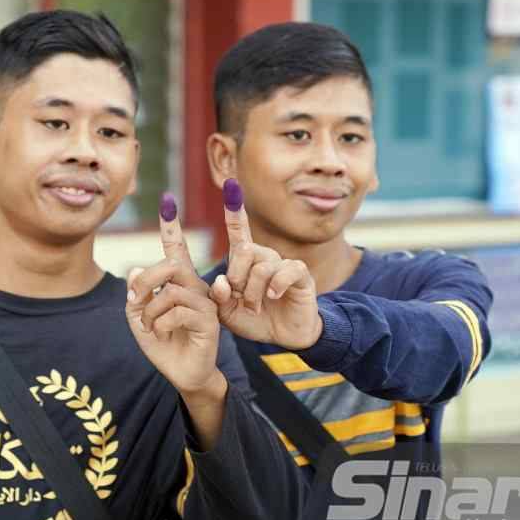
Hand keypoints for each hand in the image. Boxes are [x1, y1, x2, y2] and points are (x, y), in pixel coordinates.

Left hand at [126, 193, 224, 396]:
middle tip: (134, 300)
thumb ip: (136, 295)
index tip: (168, 200)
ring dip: (149, 311)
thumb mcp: (139, 319)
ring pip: (170, 291)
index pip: (176, 250)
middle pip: (171, 265)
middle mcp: (196, 288)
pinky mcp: (209, 320)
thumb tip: (137, 267)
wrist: (183, 374)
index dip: (172, 226)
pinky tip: (163, 335)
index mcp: (180, 283)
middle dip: (146, 280)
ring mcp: (205, 303)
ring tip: (149, 327)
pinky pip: (176, 311)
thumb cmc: (163, 345)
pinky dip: (159, 324)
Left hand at [210, 179, 322, 349]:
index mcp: (245, 262)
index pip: (238, 230)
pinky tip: (274, 296)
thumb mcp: (228, 312)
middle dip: (237, 277)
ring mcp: (283, 264)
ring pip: (262, 265)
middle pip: (244, 250)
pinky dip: (276, 285)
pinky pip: (286, 270)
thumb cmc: (255, 320)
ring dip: (253, 291)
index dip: (234, 208)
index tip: (230, 184)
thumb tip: (222, 281)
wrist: (284, 336)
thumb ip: (219, 297)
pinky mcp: (300, 274)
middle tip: (239, 298)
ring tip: (255, 307)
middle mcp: (264, 257)